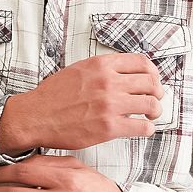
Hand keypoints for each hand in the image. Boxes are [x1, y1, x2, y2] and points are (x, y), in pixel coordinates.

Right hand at [0, 52, 164, 152]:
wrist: (35, 117)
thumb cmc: (54, 96)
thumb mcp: (79, 70)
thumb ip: (103, 69)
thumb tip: (126, 74)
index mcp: (101, 65)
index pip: (142, 63)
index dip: (153, 74)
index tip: (153, 82)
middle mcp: (108, 82)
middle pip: (152, 83)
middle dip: (157, 93)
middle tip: (154, 100)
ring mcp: (109, 104)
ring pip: (152, 105)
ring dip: (155, 111)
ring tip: (149, 116)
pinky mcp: (109, 127)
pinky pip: (143, 127)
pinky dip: (147, 128)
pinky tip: (140, 129)